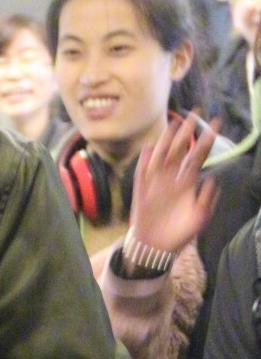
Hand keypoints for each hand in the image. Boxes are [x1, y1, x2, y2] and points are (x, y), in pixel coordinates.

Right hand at [125, 113, 219, 265]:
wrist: (157, 247)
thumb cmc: (179, 232)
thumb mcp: (199, 217)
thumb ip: (207, 199)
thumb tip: (212, 180)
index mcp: (187, 182)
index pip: (198, 156)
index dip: (206, 140)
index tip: (216, 123)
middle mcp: (172, 178)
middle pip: (180, 149)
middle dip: (188, 131)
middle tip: (196, 111)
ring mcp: (156, 183)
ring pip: (162, 155)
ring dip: (168, 140)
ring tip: (174, 122)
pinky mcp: (142, 191)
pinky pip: (143, 173)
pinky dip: (145, 162)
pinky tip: (149, 149)